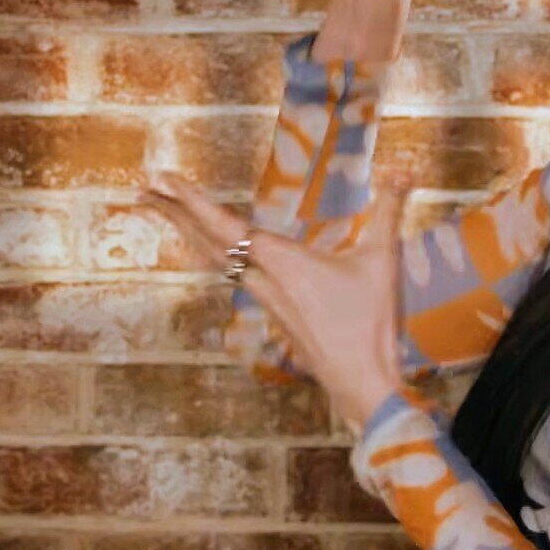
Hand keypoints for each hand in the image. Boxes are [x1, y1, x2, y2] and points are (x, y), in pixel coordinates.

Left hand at [138, 172, 410, 431]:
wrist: (362, 381)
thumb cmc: (369, 322)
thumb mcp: (382, 259)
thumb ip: (389, 210)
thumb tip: (404, 169)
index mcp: (282, 263)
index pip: (226, 224)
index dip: (191, 199)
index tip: (160, 178)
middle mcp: (264, 281)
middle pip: (207, 242)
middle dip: (175, 213)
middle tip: (145, 189)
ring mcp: (268, 300)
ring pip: (218, 260)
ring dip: (192, 233)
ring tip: (172, 214)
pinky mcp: (277, 314)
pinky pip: (236, 275)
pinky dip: (217, 254)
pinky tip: (223, 256)